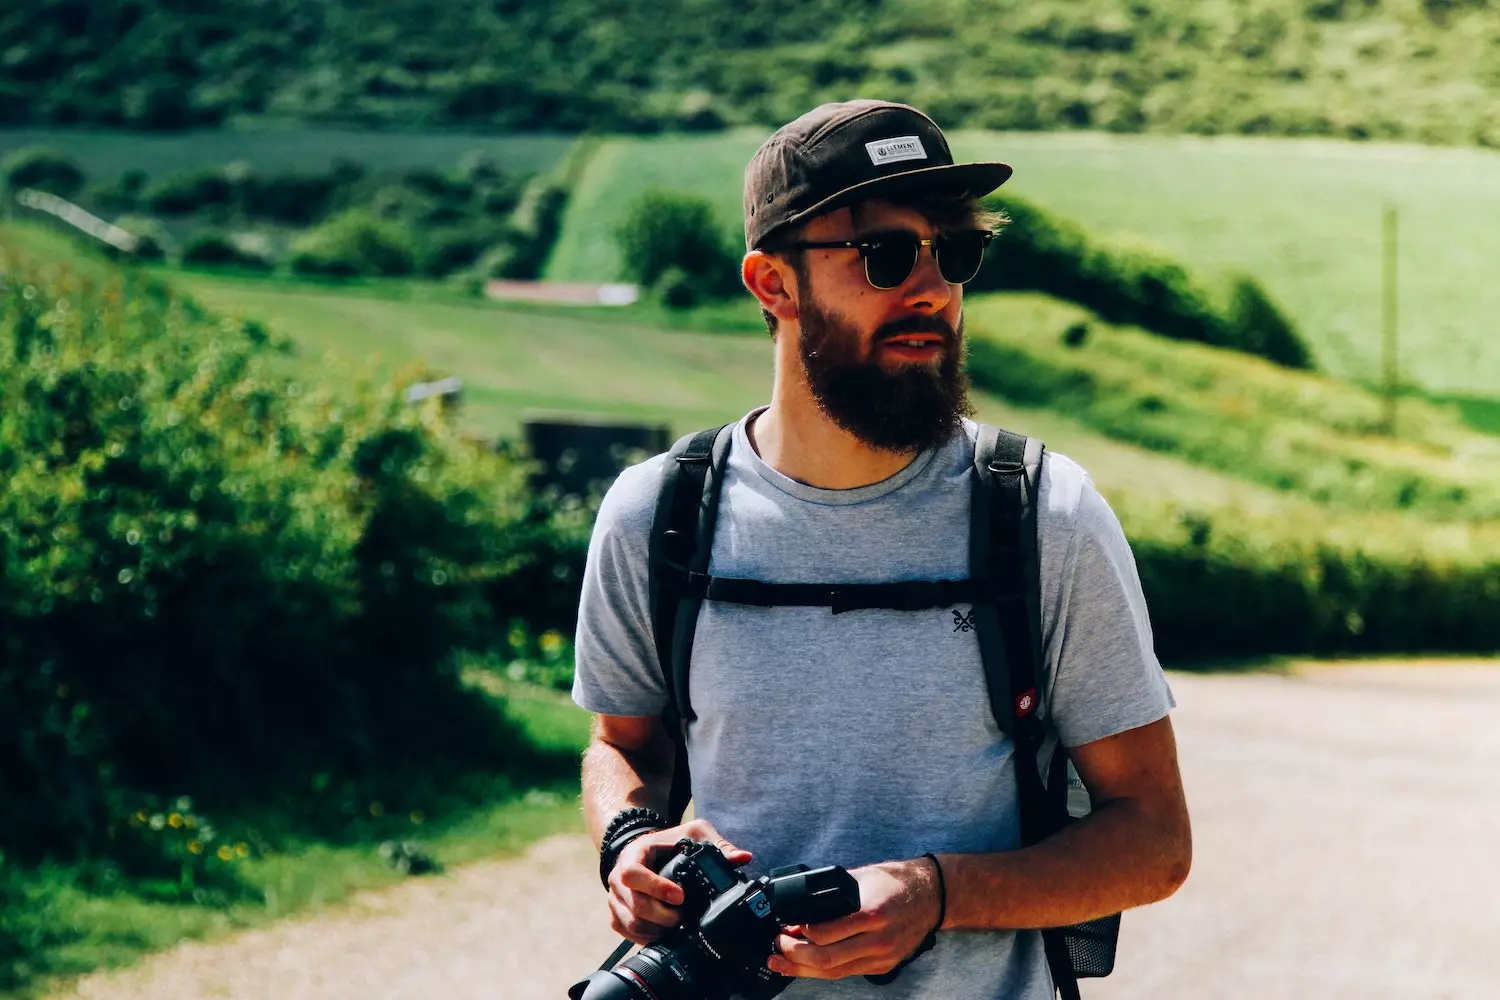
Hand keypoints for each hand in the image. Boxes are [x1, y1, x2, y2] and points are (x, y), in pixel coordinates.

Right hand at [605, 819, 752, 945]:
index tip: (681, 897)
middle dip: (663, 916)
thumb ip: (718, 845)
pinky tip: (664, 933)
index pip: (634, 873)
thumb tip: (743, 858)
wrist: (647, 851)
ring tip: (677, 926)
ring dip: (656, 929)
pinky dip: (647, 937)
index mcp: (634, 854)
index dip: (656, 888)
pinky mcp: (616, 913)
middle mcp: (618, 876)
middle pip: (634, 904)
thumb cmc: (670, 842)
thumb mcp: (694, 834)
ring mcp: (615, 897)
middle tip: (683, 918)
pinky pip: (627, 932)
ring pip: (630, 923)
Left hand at [767, 856, 941, 979]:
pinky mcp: (883, 966)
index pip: (825, 933)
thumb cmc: (896, 882)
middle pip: (826, 959)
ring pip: (834, 971)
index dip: (799, 932)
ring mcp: (881, 956)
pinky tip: (805, 965)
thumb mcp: (862, 877)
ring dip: (803, 969)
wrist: (930, 897)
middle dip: (794, 955)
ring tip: (779, 962)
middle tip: (776, 946)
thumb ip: (833, 893)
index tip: (785, 926)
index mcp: (872, 913)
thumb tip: (800, 907)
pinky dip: (823, 970)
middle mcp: (878, 939)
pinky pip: (846, 972)